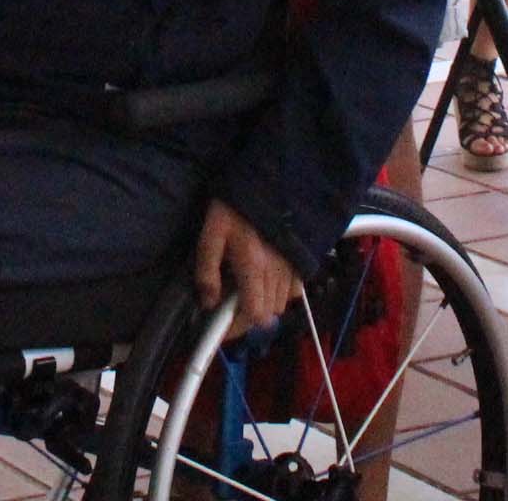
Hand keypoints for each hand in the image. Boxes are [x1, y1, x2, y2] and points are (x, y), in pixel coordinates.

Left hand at [191, 200, 301, 331]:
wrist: (269, 180)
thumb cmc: (235, 206)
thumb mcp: (211, 233)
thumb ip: (207, 270)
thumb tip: (208, 302)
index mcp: (253, 266)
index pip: (253, 314)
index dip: (237, 327)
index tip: (222, 327)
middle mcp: (276, 271)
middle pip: (267, 314)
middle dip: (246, 316)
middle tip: (230, 305)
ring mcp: (291, 266)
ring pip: (281, 304)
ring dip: (263, 305)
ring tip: (246, 291)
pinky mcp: (300, 260)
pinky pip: (294, 290)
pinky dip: (281, 293)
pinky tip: (267, 281)